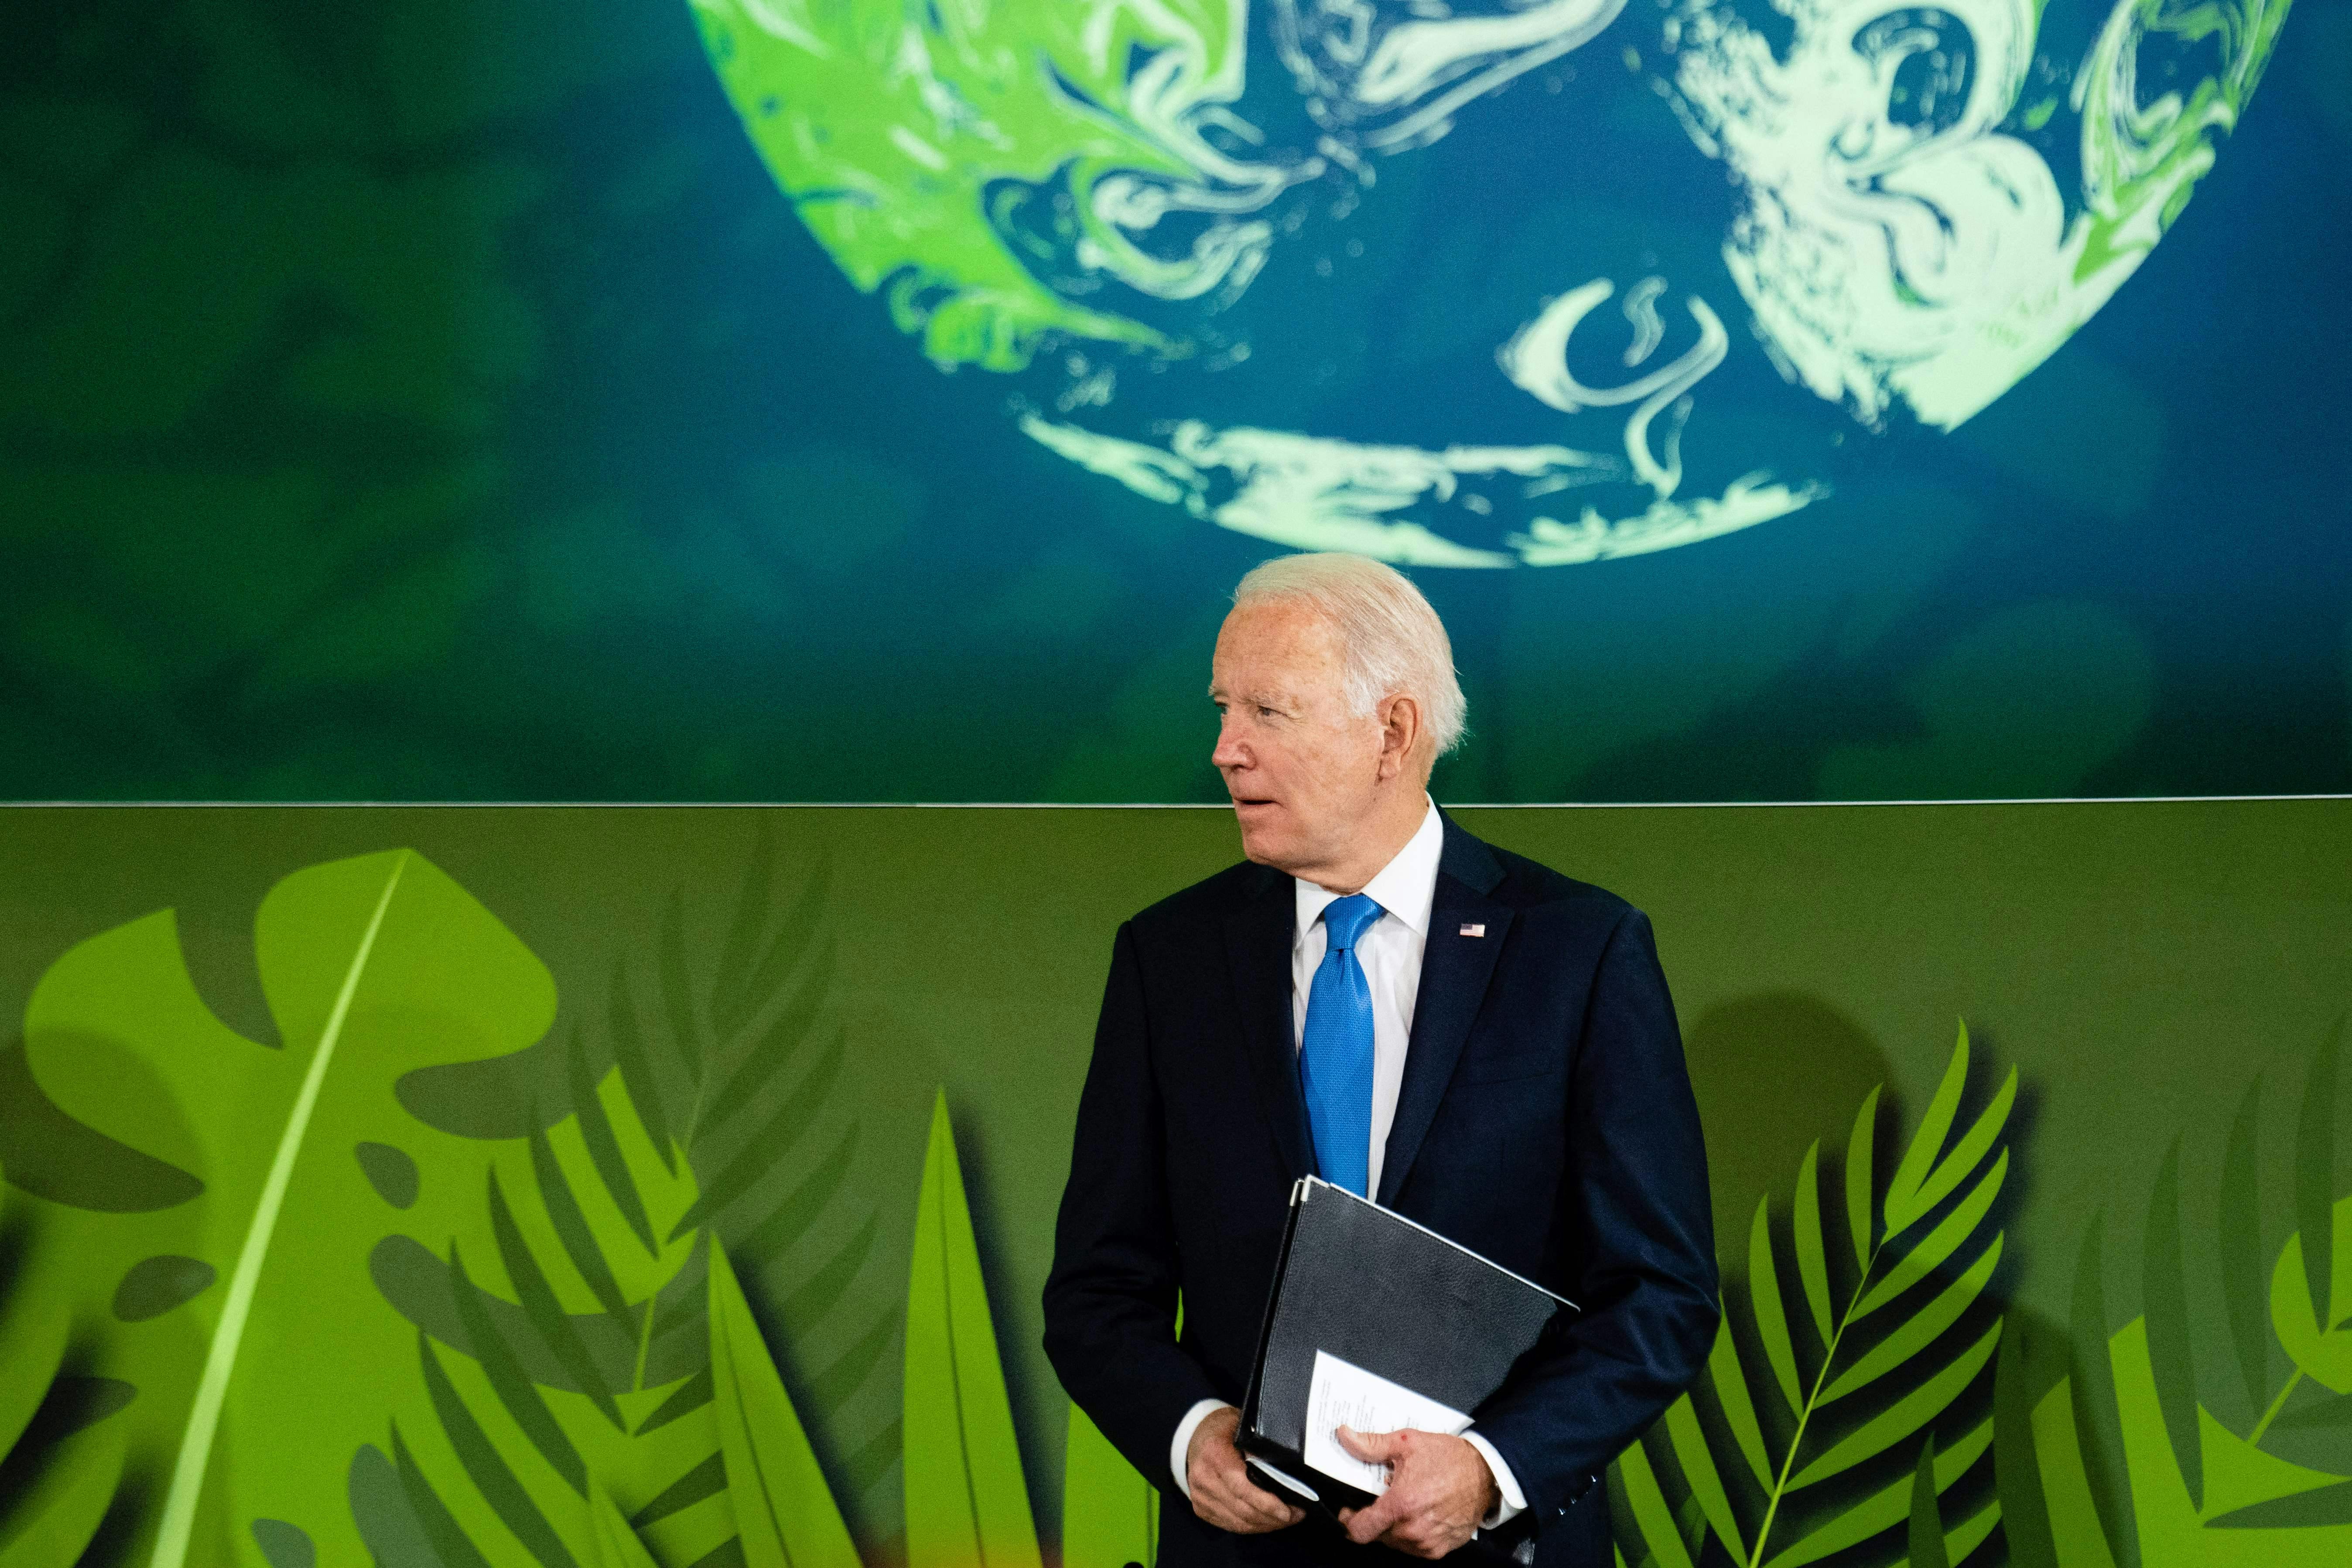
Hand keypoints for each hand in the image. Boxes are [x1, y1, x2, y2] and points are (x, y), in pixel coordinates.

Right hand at [1186, 1405, 1305, 1533]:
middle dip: (1272, 1518)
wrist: (1197, 1436)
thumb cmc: (1226, 1429)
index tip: (1288, 1512)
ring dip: (1265, 1525)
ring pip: (1238, 1522)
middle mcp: (1203, 1478)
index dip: (1266, 1503)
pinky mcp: (1201, 1509)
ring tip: (1286, 1521)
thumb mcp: (1244, 1427)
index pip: (1242, 1487)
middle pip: (1242, 1510)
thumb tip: (1286, 1470)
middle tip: (1296, 1516)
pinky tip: (1267, 1522)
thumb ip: (1259, 1446)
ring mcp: (1200, 1496)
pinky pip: (1230, 1525)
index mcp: (1215, 1454)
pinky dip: (1251, 1527)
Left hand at [1333, 1426, 1497, 1559]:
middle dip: (1374, 1518)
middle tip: (1383, 1497)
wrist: (1486, 1473)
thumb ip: (1371, 1445)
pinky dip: (1410, 1533)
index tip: (1349, 1510)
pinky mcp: (1439, 1549)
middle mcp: (1413, 1529)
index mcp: (1401, 1505)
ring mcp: (1427, 1543)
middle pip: (1376, 1535)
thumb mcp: (1406, 1443)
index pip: (1360, 1530)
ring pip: (1394, 1542)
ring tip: (1404, 1503)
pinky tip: (1419, 1513)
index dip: (1348, 1521)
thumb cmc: (1449, 1458)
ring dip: (1392, 1527)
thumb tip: (1345, 1437)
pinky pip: (1413, 1547)